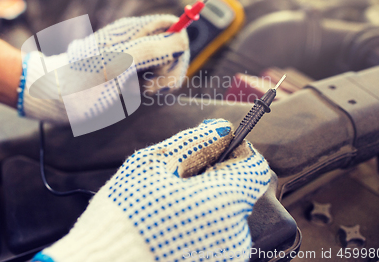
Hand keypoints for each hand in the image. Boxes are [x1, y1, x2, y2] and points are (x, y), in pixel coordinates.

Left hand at [18, 15, 188, 125]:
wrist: (55, 96)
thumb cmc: (83, 81)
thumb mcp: (120, 63)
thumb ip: (153, 48)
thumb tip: (182, 39)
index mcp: (135, 30)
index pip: (173, 26)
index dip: (178, 45)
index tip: (167, 64)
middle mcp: (136, 40)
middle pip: (174, 48)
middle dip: (170, 69)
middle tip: (150, 84)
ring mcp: (133, 56)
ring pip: (165, 65)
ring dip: (159, 82)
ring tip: (136, 88)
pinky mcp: (129, 72)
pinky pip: (151, 78)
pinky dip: (147, 88)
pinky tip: (131, 92)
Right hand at [32, 119, 270, 261]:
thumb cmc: (124, 215)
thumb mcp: (154, 165)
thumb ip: (195, 142)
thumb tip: (222, 129)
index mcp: (225, 201)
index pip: (254, 166)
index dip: (235, 149)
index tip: (213, 145)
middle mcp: (235, 234)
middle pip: (237, 191)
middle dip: (213, 176)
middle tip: (176, 175)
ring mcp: (225, 256)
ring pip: (224, 214)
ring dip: (203, 201)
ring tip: (167, 203)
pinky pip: (213, 237)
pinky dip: (197, 225)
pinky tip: (168, 224)